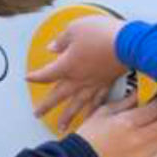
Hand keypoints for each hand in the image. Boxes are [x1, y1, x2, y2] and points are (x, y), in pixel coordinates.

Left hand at [27, 15, 126, 132]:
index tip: (29, 78)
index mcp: (67, 66)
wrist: (128, 43)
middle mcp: (78, 79)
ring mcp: (94, 83)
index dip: (36, 77)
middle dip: (46, 105)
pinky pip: (97, 102)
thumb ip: (62, 40)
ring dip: (68, 116)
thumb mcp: (75, 29)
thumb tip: (54, 47)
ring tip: (61, 127)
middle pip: (58, 95)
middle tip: (37, 114)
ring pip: (77, 105)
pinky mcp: (108, 83)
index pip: (46, 75)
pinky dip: (92, 112)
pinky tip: (90, 118)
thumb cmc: (101, 34)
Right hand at [76, 96, 156, 156]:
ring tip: (153, 124)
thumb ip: (125, 102)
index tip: (154, 101)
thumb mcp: (104, 111)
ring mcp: (140, 153)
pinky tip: (146, 137)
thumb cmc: (90, 136)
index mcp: (128, 122)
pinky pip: (156, 150)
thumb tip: (138, 95)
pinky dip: (155, 142)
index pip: (154, 109)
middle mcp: (138, 139)